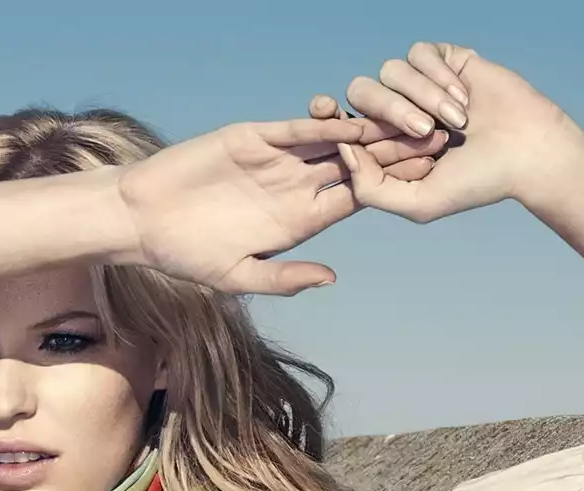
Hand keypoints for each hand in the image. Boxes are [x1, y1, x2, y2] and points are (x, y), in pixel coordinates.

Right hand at [114, 115, 446, 295]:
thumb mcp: (236, 276)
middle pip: (356, 166)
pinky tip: (356, 118)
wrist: (142, 218)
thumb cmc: (183, 255)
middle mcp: (293, 186)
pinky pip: (296, 128)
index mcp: (297, 221)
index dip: (392, 190)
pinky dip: (324, 123)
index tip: (431, 182)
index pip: (355, 200)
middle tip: (441, 139)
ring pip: (333, 140)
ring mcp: (276, 160)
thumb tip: (331, 279)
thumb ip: (284, 278)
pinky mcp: (253, 138)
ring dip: (371, 130)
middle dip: (395, 152)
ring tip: (411, 119)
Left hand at [310, 42, 583, 221]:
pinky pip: (420, 53)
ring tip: (457, 121)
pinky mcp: (445, 60)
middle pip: (361, 92)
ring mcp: (419, 84)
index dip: (341, 124)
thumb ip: (370, 188)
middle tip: (425, 132)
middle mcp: (396, 111)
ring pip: (390, 71)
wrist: (529, 153)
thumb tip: (343, 150)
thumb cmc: (477, 182)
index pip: (346, 127)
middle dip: (389, 110)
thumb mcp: (416, 202)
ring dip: (424, 96)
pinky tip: (464, 99)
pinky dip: (439, 77)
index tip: (349, 130)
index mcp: (383, 145)